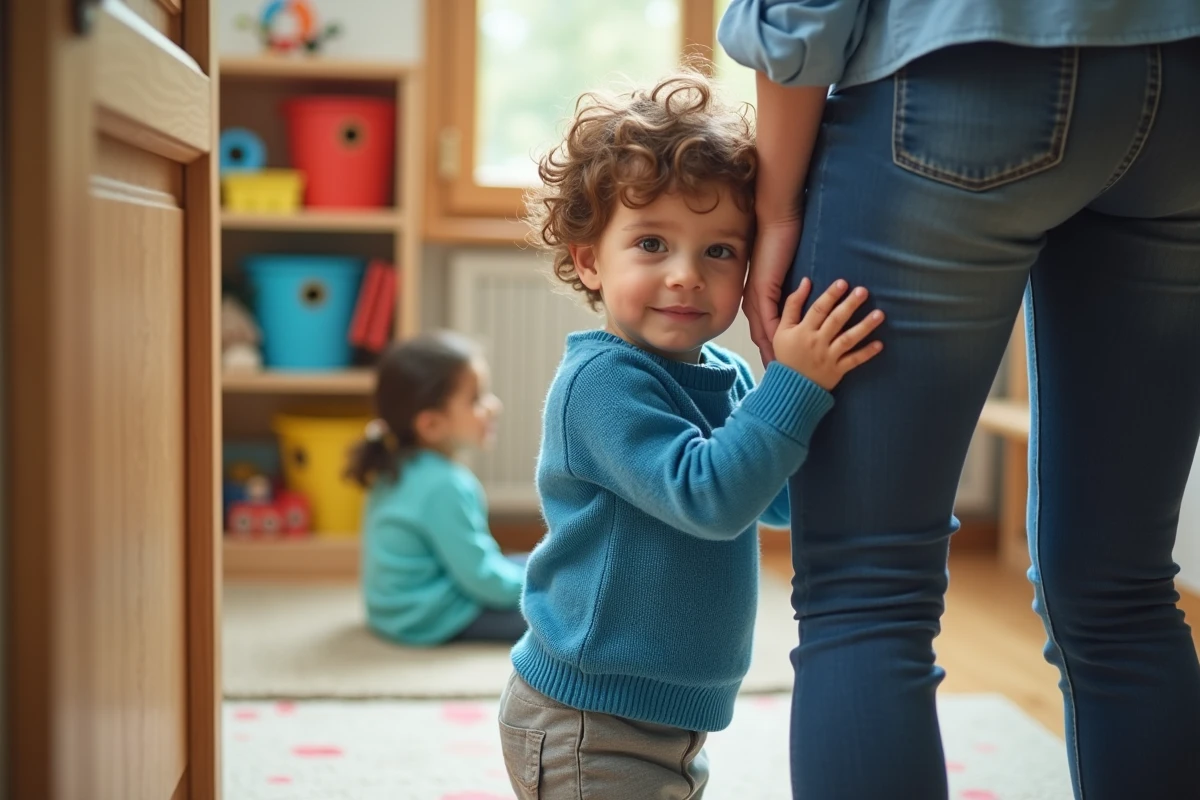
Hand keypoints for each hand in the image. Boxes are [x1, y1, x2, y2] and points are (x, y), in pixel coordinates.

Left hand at [744, 218, 800, 364]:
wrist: (777, 220)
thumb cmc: (783, 240)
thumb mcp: (784, 272)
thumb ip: (787, 290)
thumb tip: (800, 305)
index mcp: (756, 298)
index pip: (763, 332)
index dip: (771, 351)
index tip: (779, 368)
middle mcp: (752, 301)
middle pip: (761, 338)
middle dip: (771, 359)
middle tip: (780, 380)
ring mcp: (756, 297)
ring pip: (763, 334)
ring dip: (773, 354)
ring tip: (783, 373)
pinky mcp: (763, 290)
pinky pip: (769, 320)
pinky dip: (775, 338)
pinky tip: (784, 353)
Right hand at [772, 278, 884, 390]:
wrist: (790, 387)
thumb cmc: (787, 354)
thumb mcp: (782, 329)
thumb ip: (792, 305)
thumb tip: (806, 281)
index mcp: (803, 331)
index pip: (818, 309)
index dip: (830, 295)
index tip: (843, 283)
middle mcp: (817, 342)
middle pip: (836, 321)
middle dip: (850, 305)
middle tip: (863, 291)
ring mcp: (828, 357)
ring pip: (848, 339)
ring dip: (864, 326)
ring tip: (880, 314)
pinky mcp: (837, 370)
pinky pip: (854, 361)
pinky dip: (867, 353)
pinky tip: (880, 344)